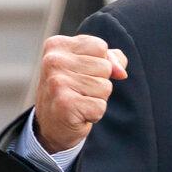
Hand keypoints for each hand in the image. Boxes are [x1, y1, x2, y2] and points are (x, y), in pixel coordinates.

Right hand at [34, 34, 127, 152]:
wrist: (50, 125)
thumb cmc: (72, 90)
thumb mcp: (88, 65)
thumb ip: (110, 59)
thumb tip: (121, 73)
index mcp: (57, 45)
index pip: (100, 46)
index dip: (99, 63)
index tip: (79, 74)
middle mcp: (53, 61)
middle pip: (105, 67)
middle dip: (99, 82)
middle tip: (78, 91)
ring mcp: (57, 82)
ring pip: (105, 87)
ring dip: (97, 98)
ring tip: (78, 102)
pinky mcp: (65, 104)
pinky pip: (100, 106)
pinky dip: (94, 114)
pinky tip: (78, 114)